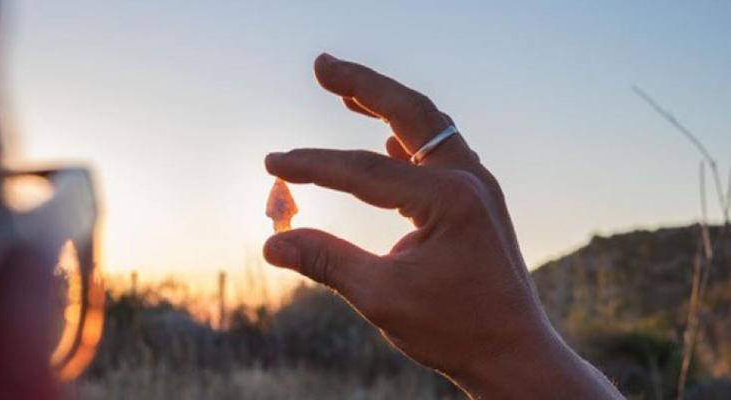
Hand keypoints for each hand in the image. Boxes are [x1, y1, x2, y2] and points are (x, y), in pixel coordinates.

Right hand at [264, 53, 622, 398]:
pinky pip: (436, 152)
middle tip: (321, 64)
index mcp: (449, 199)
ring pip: (427, 126)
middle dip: (363, 84)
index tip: (271, 163)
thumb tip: (271, 243)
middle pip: (411, 112)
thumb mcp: (382, 297)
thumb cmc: (454, 330)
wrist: (515, 355)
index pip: (364, 170)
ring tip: (344, 90)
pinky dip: (405, 137)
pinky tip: (384, 135)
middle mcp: (468, 180)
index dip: (313, 165)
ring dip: (385, 104)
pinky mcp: (474, 201)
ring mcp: (476, 187)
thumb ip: (326, 261)